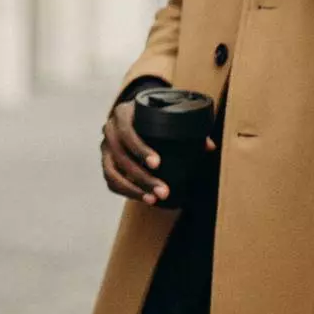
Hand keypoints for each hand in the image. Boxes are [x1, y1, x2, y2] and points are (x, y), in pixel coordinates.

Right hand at [100, 101, 218, 203]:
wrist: (134, 114)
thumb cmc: (151, 115)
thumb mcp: (165, 115)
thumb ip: (186, 129)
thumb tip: (208, 146)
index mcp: (123, 113)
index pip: (126, 131)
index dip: (140, 148)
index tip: (157, 163)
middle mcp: (109, 129)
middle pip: (120, 155)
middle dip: (141, 176)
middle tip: (163, 190)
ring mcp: (105, 146)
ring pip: (112, 171)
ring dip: (132, 188)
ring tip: (153, 199)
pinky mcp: (106, 161)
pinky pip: (110, 180)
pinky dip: (126, 191)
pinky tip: (143, 198)